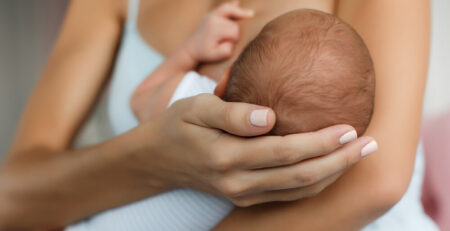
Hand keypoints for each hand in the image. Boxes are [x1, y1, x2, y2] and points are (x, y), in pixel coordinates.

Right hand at [136, 94, 376, 206]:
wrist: (159, 160)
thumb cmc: (178, 126)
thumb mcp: (196, 108)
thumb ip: (232, 113)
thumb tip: (269, 117)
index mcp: (227, 156)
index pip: (284, 152)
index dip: (319, 142)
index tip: (349, 128)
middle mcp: (238, 182)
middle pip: (300, 176)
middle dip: (338, 161)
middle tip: (370, 143)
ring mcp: (242, 194)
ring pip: (298, 191)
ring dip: (332, 174)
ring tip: (359, 155)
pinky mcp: (246, 197)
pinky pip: (288, 195)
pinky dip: (314, 184)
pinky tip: (331, 169)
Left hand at [183, 1, 253, 62]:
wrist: (190, 49)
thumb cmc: (205, 54)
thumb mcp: (216, 56)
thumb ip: (226, 50)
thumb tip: (232, 41)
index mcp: (215, 28)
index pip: (235, 31)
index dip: (234, 39)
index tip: (227, 45)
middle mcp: (213, 18)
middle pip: (234, 23)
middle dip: (234, 31)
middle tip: (225, 40)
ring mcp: (211, 15)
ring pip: (231, 11)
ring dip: (239, 14)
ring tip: (251, 14)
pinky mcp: (210, 14)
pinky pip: (223, 7)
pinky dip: (232, 5)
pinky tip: (238, 2)